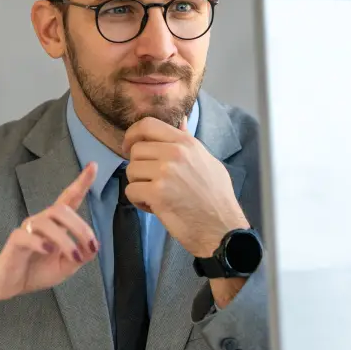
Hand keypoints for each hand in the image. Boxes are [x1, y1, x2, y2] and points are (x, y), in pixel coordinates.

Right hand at [0, 162, 98, 301]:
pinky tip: (48, 251)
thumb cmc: (37, 270)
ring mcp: (27, 229)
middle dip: (81, 227)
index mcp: (56, 225)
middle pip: (61, 210)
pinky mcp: (15, 241)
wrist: (10, 284)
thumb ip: (81, 255)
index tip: (94, 165)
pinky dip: (40, 242)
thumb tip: (93, 247)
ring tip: (74, 257)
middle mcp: (41, 221)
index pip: (69, 198)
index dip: (81, 182)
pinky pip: (26, 235)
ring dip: (66, 240)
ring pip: (47, 222)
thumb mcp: (66, 266)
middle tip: (90, 248)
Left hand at [122, 117, 248, 259]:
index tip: (129, 147)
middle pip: (135, 150)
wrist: (222, 228)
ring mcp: (165, 173)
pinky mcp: (157, 194)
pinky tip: (154, 207)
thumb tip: (180, 121)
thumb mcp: (207, 161)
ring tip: (156, 196)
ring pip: (131, 171)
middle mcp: (175, 153)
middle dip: (138, 167)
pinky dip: (138, 201)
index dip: (132, 135)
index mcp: (186, 143)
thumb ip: (188, 141)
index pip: (147, 125)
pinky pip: (130, 191)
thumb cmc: (216, 197)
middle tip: (150, 182)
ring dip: (138, 185)